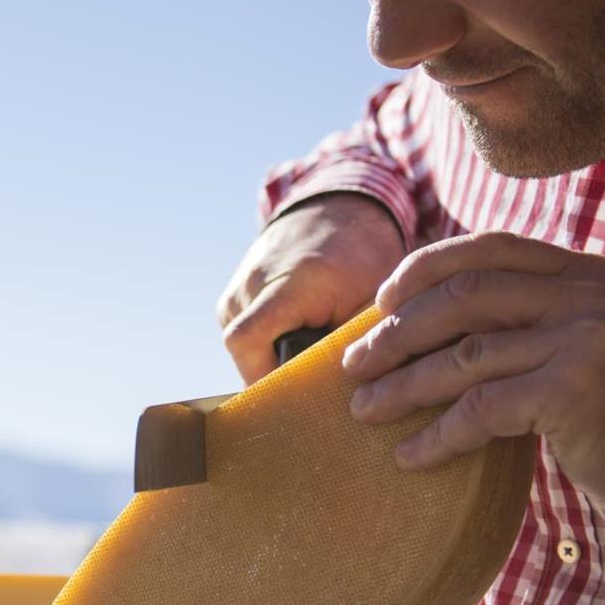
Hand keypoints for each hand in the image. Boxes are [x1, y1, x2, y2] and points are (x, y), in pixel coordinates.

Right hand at [219, 193, 405, 384]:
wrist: (332, 209)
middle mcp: (249, 286)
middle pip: (246, 357)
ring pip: (244, 353)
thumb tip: (352, 392)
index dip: (265, 378)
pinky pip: (245, 340)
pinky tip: (300, 340)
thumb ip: (356, 341)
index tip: (301, 396)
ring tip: (312, 354)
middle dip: (280, 376)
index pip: (245, 340)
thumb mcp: (371, 296)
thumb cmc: (360, 251)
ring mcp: (236, 292)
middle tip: (318, 385)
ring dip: (275, 362)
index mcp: (285, 284)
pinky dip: (269, 348)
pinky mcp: (233, 299)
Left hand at [341, 231, 604, 537]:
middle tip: (355, 363)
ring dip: (403, 384)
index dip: (425, 269)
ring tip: (364, 410)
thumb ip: (541, 321)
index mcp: (590, 273)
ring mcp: (583, 338)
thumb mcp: (600, 345)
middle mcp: (587, 294)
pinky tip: (409, 454)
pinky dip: (436, 433)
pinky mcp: (573, 391)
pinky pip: (481, 409)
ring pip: (463, 354)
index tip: (382, 300)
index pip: (490, 249)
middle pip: (463, 295)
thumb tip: (440, 327)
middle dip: (397, 330)